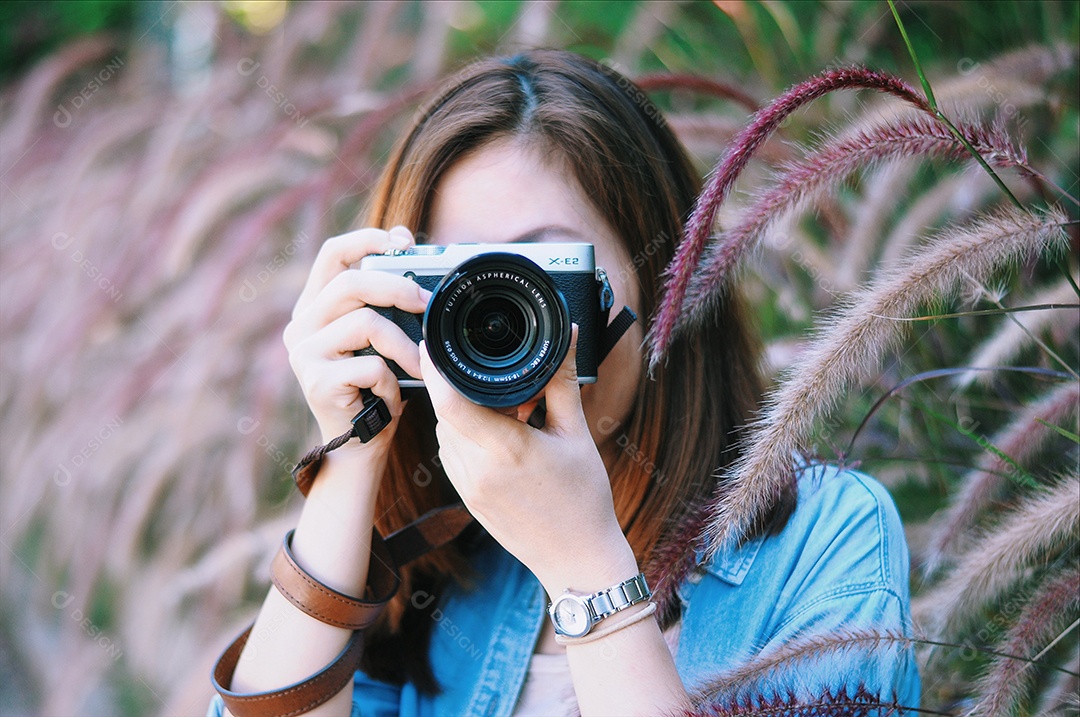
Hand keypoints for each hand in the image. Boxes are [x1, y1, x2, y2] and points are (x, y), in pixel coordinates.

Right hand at [283, 226, 429, 457]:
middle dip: (397, 288)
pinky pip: (370, 366)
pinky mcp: (315, 382)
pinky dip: (391, 381)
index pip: (332, 253)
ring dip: (404, 346)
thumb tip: (415, 264)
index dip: (367, 239)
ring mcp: (304, 354)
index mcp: (315, 307)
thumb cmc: (375, 390)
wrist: (359, 448)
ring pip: (366, 324)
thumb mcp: (379, 341)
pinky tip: (390, 397)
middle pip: (350, 283)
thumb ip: (384, 306)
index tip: (403, 241)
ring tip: (418, 366)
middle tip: (427, 303)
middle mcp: (301, 326)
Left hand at [419, 329, 638, 595]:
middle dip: (459, 387)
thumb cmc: (584, 498)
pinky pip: (450, 453)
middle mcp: (478, 470)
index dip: (435, 369)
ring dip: (462, 412)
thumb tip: (571, 333)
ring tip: (507, 412)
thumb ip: (563, 380)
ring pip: (444, 432)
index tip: (435, 342)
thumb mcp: (577, 433)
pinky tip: (498, 435)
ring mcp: (468, 488)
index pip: (450, 402)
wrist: (579, 560)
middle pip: (445, 412)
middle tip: (494, 378)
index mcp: (506, 450)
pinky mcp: (466, 499)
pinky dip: (465, 435)